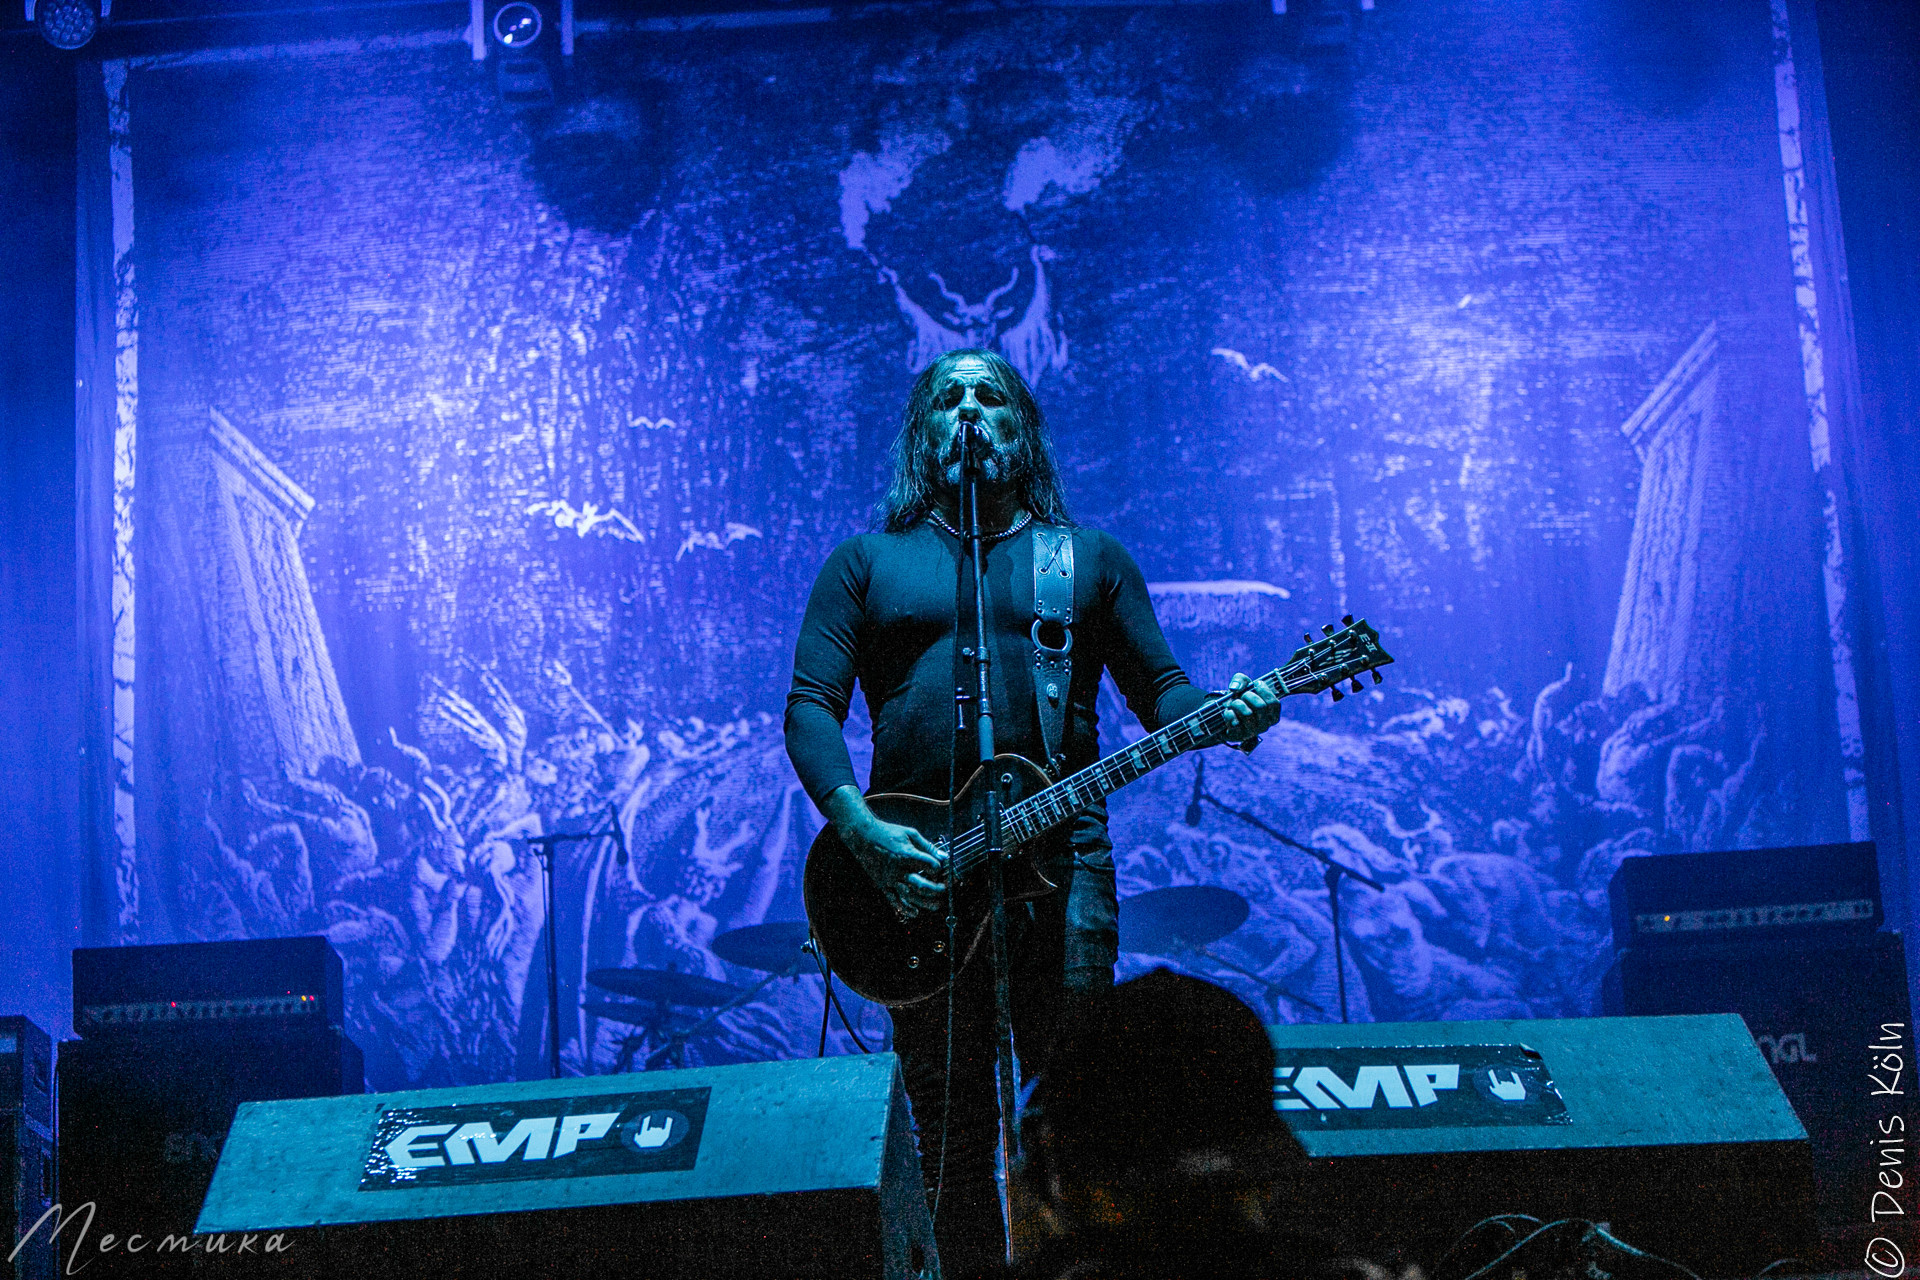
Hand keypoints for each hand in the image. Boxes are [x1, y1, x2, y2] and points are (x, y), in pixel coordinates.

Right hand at [822, 787, 948, 919]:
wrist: (863, 836)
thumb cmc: (887, 833)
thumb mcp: (910, 833)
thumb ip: (927, 846)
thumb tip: (943, 856)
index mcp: (906, 854)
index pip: (929, 865)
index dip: (938, 868)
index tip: (941, 869)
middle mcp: (898, 869)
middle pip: (922, 884)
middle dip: (936, 889)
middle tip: (943, 889)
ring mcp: (889, 879)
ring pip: (910, 896)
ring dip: (925, 902)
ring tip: (936, 904)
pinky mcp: (882, 885)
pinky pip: (894, 900)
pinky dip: (905, 908)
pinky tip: (915, 912)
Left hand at [1216, 672, 1281, 742]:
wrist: (1226, 716)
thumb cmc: (1240, 699)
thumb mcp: (1243, 685)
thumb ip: (1241, 679)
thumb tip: (1235, 688)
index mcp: (1272, 715)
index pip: (1274, 703)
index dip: (1264, 691)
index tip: (1256, 684)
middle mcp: (1265, 725)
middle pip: (1260, 706)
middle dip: (1248, 695)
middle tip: (1243, 695)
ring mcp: (1253, 732)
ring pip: (1247, 713)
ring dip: (1237, 704)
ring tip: (1233, 703)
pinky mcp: (1239, 736)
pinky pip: (1234, 722)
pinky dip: (1229, 713)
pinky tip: (1229, 712)